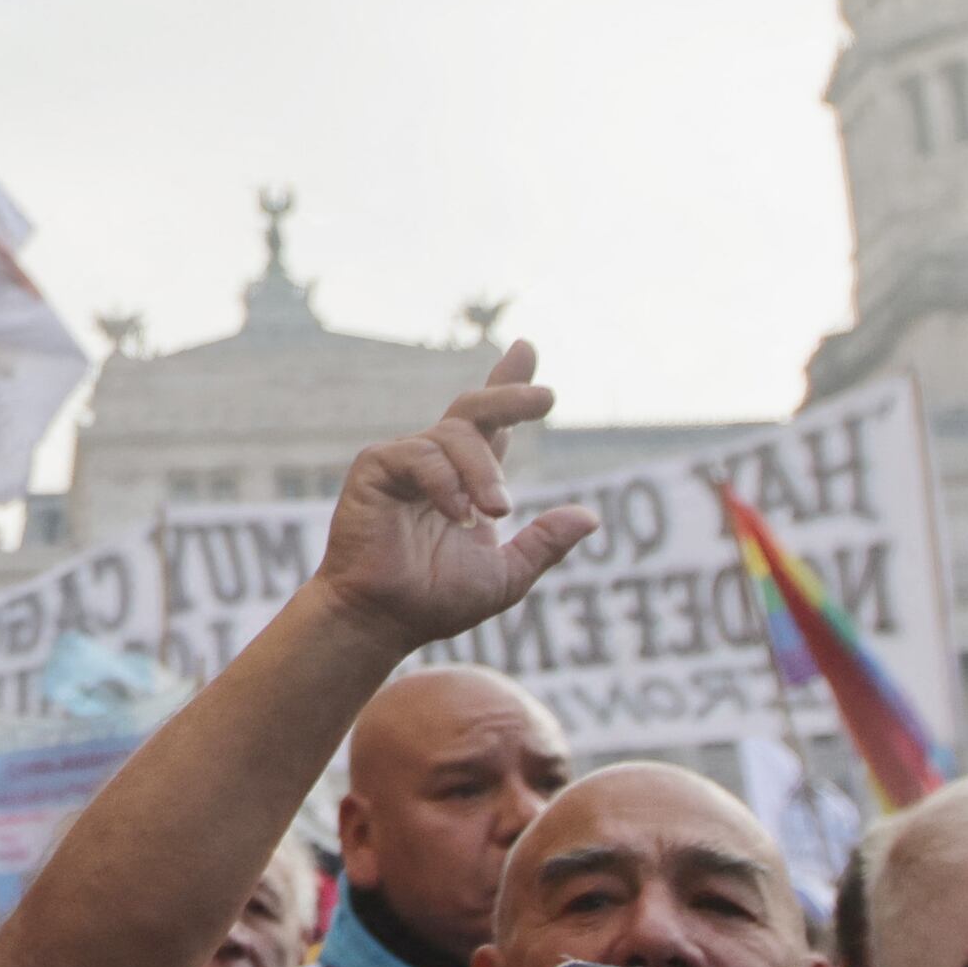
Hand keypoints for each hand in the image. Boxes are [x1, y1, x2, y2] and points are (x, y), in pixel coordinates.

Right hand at [307, 346, 601, 659]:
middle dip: (512, 394)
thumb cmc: (435, 601)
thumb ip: (544, 544)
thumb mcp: (507, 575)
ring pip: (456, 436)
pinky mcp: (376, 467)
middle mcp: (437, 461)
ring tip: (495, 512)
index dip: (509, 382)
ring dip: (484, 473)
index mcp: (466, 479)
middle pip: (477, 408)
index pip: (493, 424)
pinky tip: (455, 513)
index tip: (526, 348)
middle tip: (548, 399)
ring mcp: (405, 460)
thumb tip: (591, 516)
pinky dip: (445, 482)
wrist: (383, 619)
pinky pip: (420, 455)